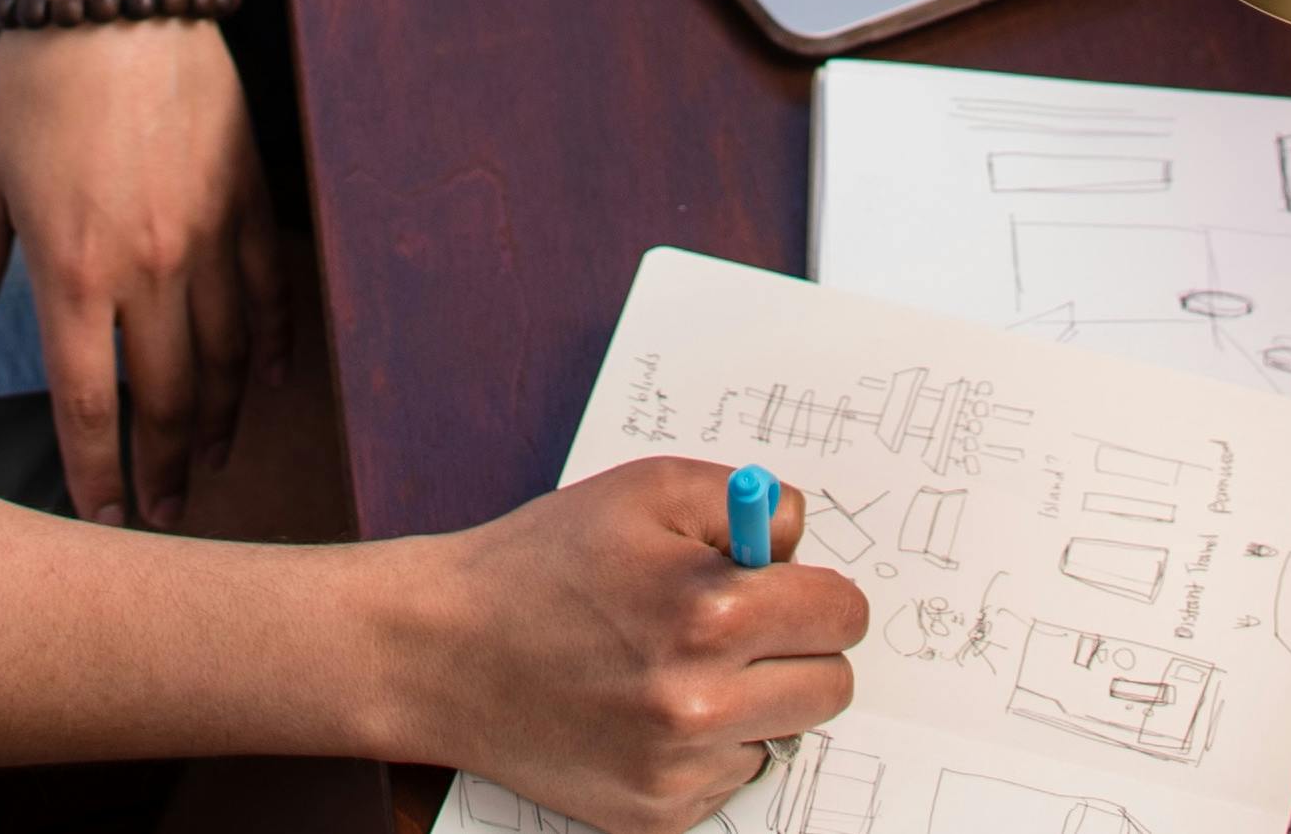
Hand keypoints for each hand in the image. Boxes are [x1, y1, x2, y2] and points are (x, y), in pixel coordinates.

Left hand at [0, 0, 286, 528]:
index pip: (91, 404)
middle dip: (168, 470)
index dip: (99, 474)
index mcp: (74, 270)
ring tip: (213, 463)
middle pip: (170, 399)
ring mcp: (209, 235)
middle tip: (166, 513)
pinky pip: (269, 293)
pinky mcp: (248, 198)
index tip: (104, 518)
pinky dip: (271, 346)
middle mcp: (150, 267)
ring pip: (227, 359)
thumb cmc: (38, 80)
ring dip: (222, 422)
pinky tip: (266, 380)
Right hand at [407, 461, 865, 833]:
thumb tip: (802, 539)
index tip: (790, 588)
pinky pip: (732, 778)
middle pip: (833, 687)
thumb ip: (746, 501)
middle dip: (799, 649)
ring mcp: (678, 770)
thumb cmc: (545, 561)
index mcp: (712, 613)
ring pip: (784, 736)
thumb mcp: (646, 489)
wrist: (446, 650)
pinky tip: (647, 708)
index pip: (844, 615)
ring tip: (678, 665)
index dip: (818, 592)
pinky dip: (707, 746)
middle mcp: (702, 704)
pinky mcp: (656, 816)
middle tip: (740, 627)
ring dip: (753, 702)